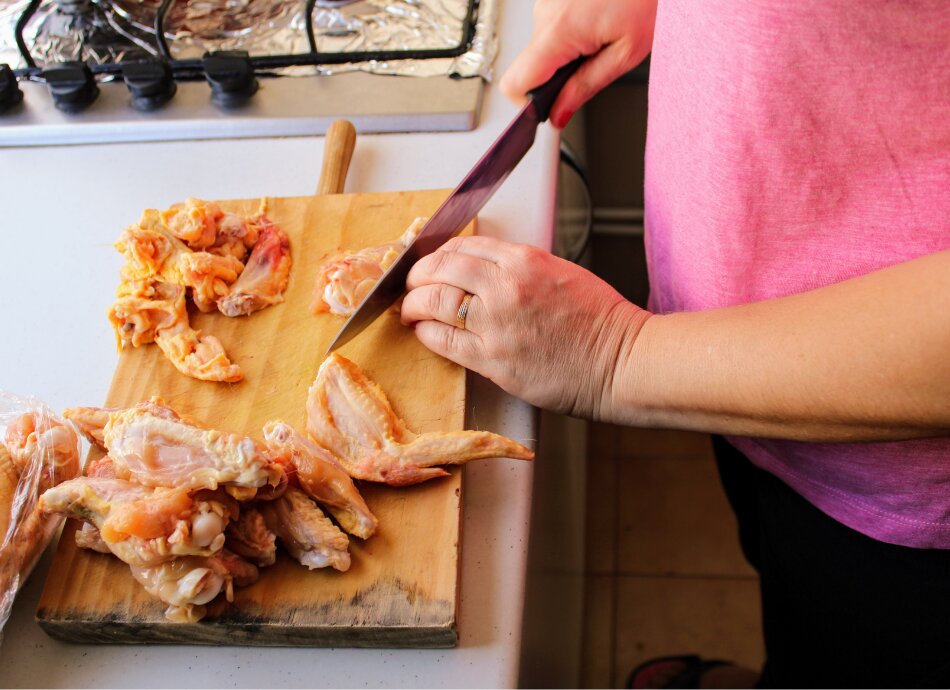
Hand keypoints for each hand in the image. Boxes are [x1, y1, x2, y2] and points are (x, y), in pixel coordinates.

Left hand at [401, 236, 650, 418]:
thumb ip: (520, 267)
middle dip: (416, 276)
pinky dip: (425, 333)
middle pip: (439, 270)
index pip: (462, 247)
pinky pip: (444, 341)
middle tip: (410, 285)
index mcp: (524, 260)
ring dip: (413, 304)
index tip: (430, 264)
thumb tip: (482, 269)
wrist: (621, 361)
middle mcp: (505, 287)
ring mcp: (496, 325)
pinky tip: (422, 332)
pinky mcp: (493, 361)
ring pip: (434, 303)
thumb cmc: (600, 320)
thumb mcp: (561, 273)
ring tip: (409, 309)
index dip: (437, 255)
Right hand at [499, 0, 656, 127]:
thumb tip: (560, 113)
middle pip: (532, 66)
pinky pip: (553, 25)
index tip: (549, 109)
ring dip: (570, 50)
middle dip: (559, 75)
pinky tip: (599, 20)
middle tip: (596, 62)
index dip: (529, 104)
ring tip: (604, 34)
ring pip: (545, 46)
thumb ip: (586, 87)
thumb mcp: (625, 53)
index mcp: (559, 30)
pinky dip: (573, 31)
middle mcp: (545, 12)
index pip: (515, 83)